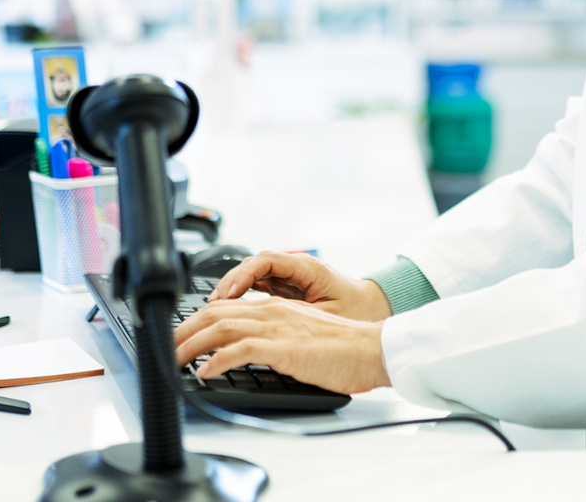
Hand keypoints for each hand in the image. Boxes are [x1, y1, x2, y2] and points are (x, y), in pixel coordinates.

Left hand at [174, 297, 390, 394]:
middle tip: (164, 347)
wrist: (371, 349)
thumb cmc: (342, 348)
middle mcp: (272, 311)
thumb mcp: (301, 336)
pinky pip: (241, 350)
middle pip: (215, 313)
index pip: (225, 308)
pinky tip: (204, 372)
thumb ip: (275, 337)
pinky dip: (217, 360)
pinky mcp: (284, 347)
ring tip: (173, 361)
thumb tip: (247, 353)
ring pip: (221, 328)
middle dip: (183, 330)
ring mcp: (277, 327)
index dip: (195, 320)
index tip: (178, 335)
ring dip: (190, 345)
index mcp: (276, 308)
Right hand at [207, 250, 391, 321]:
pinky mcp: (286, 289)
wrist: (375, 311)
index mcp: (307, 267)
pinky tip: (227, 311)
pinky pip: (257, 287)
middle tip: (210, 305)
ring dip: (231, 290)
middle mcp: (294, 268)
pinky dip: (241, 296)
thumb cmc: (359, 311)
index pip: (266, 261)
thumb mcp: (332, 315)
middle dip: (229, 283)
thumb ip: (306, 317)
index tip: (229, 293)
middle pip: (253, 266)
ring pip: (252, 275)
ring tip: (212, 309)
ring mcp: (289, 277)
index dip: (243, 275)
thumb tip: (277, 323)